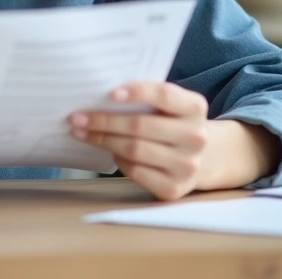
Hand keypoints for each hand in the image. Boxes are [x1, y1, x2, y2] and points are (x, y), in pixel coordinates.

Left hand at [69, 83, 281, 200]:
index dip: (138, 92)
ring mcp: (187, 166)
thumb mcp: (172, 107)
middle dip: (103, 121)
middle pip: (140, 126)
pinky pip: (135, 171)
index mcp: (195, 108)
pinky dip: (118, 160)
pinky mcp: (174, 188)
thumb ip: (148, 99)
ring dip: (102, 140)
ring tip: (81, 133)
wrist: (204, 159)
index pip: (165, 95)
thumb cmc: (174, 124)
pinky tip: (109, 151)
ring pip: (134, 149)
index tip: (111, 93)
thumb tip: (100, 96)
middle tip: (77, 117)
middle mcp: (196, 137)